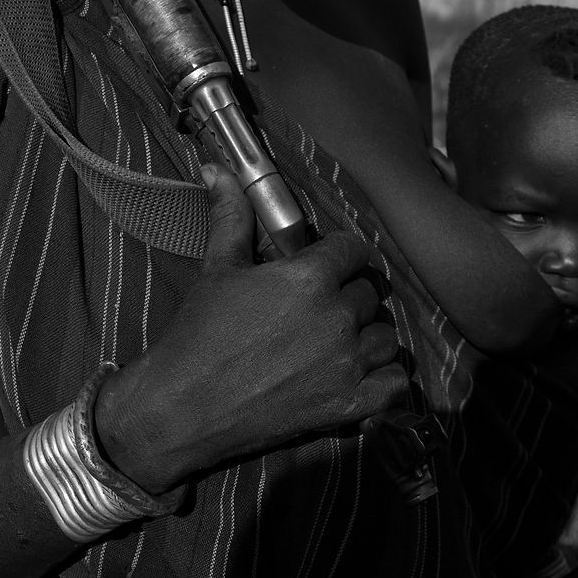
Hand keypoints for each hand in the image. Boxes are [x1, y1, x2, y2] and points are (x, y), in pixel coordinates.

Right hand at [95, 166, 408, 491]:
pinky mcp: (349, 405)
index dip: (341, 256)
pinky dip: (384, 379)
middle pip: (370, 293)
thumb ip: (230, 217)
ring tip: (340, 342)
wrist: (182, 407)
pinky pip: (395, 384)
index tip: (327, 266)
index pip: (355, 249)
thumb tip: (218, 170)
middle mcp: (336, 316)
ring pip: (386, 336)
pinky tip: (361, 375)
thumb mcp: (216, 269)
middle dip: (350, 295)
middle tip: (323, 308)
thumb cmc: (197, 335)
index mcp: (309, 276)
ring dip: (368, 337)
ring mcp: (347, 363)